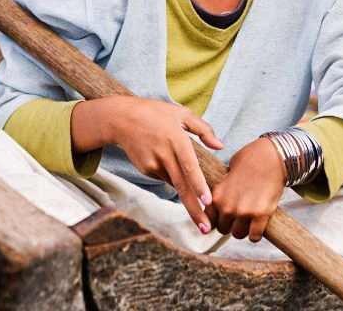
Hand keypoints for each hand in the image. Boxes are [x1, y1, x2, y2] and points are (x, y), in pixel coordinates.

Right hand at [75, 96, 223, 232]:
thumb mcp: (180, 113)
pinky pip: (165, 177)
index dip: (198, 185)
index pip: (190, 167)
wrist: (121, 119)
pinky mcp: (146, 169)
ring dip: (185, 191)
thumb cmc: (155, 113)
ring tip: (191, 194)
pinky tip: (164, 159)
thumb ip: (203, 129)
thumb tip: (221, 146)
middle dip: (194, 210)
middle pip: (182, 187)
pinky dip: (171, 175)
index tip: (208, 202)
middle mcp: (165, 154)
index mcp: (176, 139)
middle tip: (206, 229)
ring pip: (175, 182)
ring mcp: (153, 164)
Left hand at [204, 137, 285, 241]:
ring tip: (248, 222)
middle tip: (237, 219)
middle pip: (223, 229)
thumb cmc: (247, 162)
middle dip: (229, 225)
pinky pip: (254, 236)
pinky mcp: (261, 215)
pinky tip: (257, 227)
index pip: (209, 219)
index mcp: (216, 195)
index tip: (222, 219)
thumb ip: (221, 192)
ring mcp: (244, 212)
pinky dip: (255, 235)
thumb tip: (216, 203)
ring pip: (238, 234)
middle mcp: (227, 206)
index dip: (216, 220)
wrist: (268, 157)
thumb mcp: (226, 175)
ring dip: (243, 230)